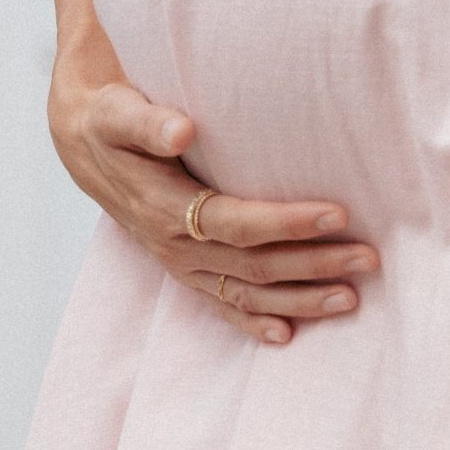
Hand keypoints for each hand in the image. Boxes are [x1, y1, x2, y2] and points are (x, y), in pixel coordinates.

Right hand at [48, 49, 377, 346]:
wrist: (81, 143)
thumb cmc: (108, 121)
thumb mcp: (116, 113)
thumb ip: (147, 122)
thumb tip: (183, 129)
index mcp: (164, 208)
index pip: (237, 223)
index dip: (289, 222)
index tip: (339, 213)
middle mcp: (174, 245)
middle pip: (254, 265)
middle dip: (314, 265)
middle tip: (369, 259)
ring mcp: (179, 264)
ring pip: (246, 293)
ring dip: (301, 300)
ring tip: (351, 299)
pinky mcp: (183, 270)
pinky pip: (221, 305)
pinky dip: (254, 322)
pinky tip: (287, 335)